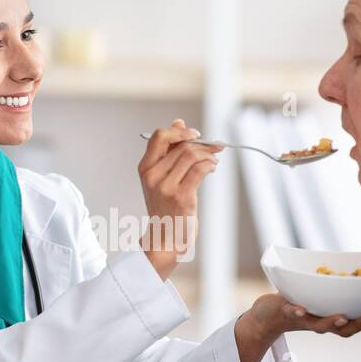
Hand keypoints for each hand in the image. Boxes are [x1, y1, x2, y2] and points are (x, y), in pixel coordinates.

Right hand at [137, 119, 222, 279]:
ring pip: (191, 155)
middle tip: (215, 147)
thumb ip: (169, 151)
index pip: (159, 136)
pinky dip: (210, 165)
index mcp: (145, 168)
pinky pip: (200, 169)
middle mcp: (153, 176)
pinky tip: (213, 168)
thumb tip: (179, 123)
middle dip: (203, 144)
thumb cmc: (166, 208)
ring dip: (208, 154)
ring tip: (214, 161)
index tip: (195, 134)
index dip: (179, 131)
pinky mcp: (181, 197)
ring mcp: (166, 187)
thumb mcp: (161, 178)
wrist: (165, 238)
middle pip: (181, 146)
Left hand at [233, 293, 360, 361]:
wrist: (267, 316)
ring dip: (332, 323)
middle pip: (347, 330)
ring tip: (342, 317)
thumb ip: (343, 289)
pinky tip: (301, 309)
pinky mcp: (287, 313)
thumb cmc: (302, 302)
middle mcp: (324, 325)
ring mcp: (306, 320)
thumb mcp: (325, 296)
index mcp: (336, 320)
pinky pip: (293, 313)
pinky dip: (298, 312)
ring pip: (322, 326)